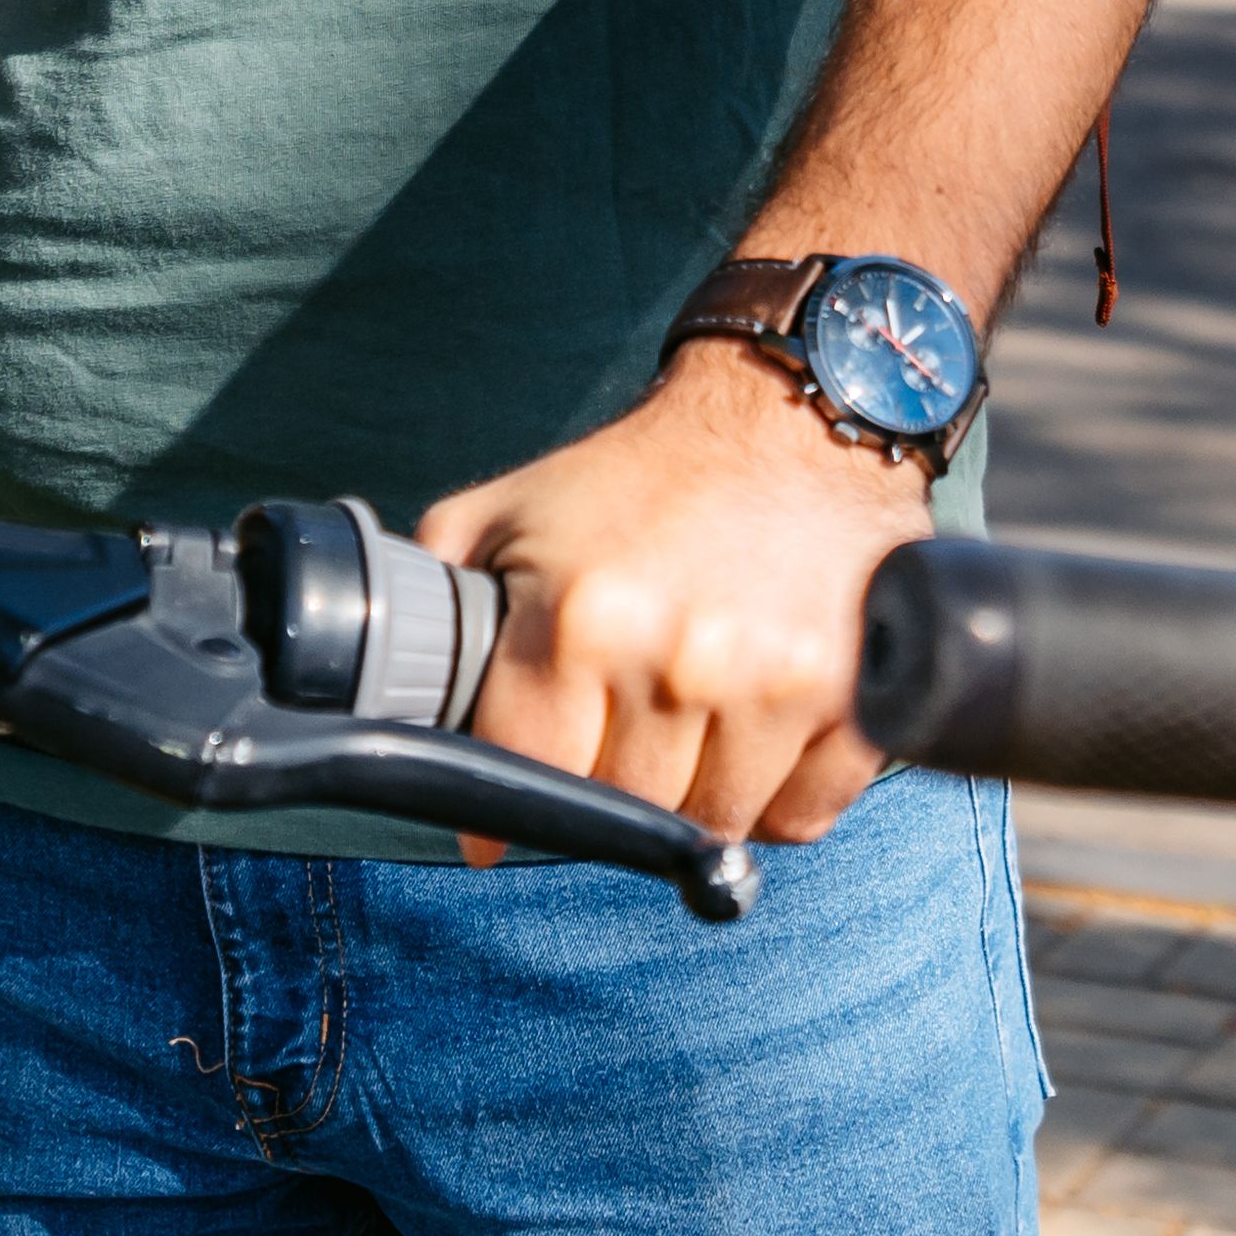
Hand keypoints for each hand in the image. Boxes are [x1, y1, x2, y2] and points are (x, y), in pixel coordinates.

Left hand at [419, 345, 935, 845]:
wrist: (795, 410)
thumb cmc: (643, 474)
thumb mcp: (508, 511)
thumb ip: (435, 601)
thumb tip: (379, 701)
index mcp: (578, 620)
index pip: (535, 784)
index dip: (527, 793)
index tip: (532, 790)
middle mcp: (678, 661)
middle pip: (630, 814)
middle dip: (621, 779)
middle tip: (630, 717)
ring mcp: (776, 684)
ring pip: (717, 826)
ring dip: (703, 792)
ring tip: (700, 713)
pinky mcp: (855, 696)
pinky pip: (802, 816)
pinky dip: (782, 796)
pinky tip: (766, 726)